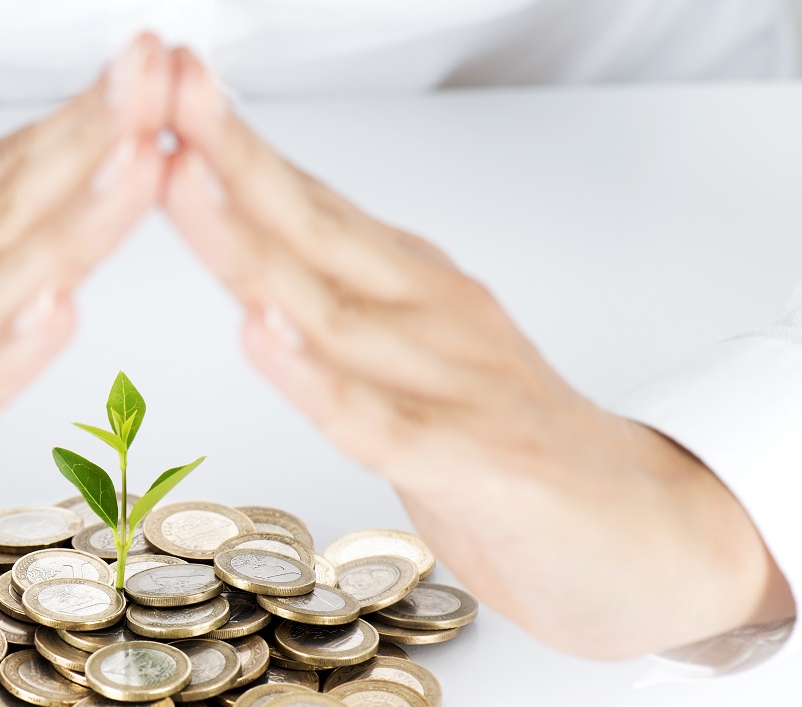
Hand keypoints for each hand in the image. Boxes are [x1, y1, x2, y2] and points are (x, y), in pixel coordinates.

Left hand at [162, 49, 792, 658]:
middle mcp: (427, 316)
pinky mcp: (475, 462)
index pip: (305, 205)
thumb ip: (342, 305)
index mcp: (408, 288)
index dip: (228, 144)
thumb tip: (256, 252)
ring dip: (248, 244)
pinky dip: (316, 380)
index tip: (159, 81)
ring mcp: (454, 384)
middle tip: (159, 88)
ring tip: (183, 181)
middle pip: (309, 229)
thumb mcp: (411, 353)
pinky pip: (380, 421)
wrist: (643, 531)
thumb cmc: (508, 445)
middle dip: (226, 157)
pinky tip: (264, 335)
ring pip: (329, 310)